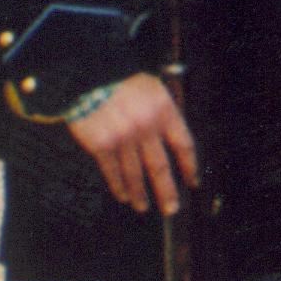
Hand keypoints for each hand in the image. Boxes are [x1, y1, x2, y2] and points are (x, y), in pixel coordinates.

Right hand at [69, 72, 196, 215]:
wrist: (89, 72)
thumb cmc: (121, 76)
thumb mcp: (152, 87)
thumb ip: (163, 112)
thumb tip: (172, 138)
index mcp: (163, 111)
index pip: (183, 145)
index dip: (189, 166)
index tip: (192, 181)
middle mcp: (146, 128)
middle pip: (161, 167)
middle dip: (167, 191)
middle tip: (171, 209)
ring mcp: (123, 138)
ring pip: (135, 174)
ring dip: (141, 194)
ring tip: (144, 207)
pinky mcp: (101, 145)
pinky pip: (112, 172)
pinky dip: (119, 186)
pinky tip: (123, 195)